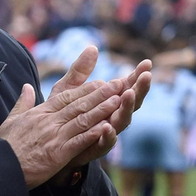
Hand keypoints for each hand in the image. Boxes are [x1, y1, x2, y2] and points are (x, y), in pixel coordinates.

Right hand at [0, 46, 127, 188]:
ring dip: (102, 109)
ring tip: (119, 100)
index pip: (67, 97)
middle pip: (79, 104)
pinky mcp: (58, 153)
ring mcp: (55, 136)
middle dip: (101, 94)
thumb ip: (23, 102)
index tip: (102, 82)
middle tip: (119, 84)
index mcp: (41, 113)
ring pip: (83, 119)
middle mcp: (50, 121)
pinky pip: (79, 141)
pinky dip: (93, 134)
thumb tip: (28, 86)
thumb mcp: (12, 119)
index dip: (86, 89)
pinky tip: (107, 128)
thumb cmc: (4, 146)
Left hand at [57, 57, 151, 176]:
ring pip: (122, 120)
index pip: (127, 86)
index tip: (147, 63)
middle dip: (140, 89)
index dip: (137, 75)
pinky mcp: (95, 148)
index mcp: (109, 101)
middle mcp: (112, 116)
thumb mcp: (68, 90)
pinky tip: (107, 126)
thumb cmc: (62, 116)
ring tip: (129, 94)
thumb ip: (80, 71)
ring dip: (127, 108)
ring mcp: (106, 132)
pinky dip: (108, 135)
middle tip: (146, 76)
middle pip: (132, 102)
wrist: (49, 146)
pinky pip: (105, 143)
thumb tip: (93, 47)